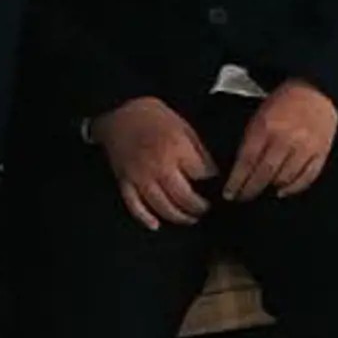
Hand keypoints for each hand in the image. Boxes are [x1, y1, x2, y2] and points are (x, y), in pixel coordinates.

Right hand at [93, 97, 218, 228]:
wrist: (120, 112)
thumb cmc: (155, 118)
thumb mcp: (185, 128)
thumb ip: (199, 151)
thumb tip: (211, 173)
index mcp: (176, 149)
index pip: (201, 174)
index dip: (211, 181)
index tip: (216, 185)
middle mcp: (158, 166)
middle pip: (183, 196)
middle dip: (198, 207)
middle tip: (205, 209)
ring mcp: (139, 176)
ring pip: (161, 205)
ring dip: (177, 217)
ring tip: (189, 219)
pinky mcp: (124, 181)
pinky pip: (134, 205)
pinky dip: (144, 218)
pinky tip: (156, 225)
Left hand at [227, 82, 337, 201]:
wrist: (317, 90)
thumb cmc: (285, 102)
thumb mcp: (259, 115)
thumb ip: (250, 140)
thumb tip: (238, 169)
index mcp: (267, 127)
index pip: (247, 161)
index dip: (237, 181)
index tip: (229, 193)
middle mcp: (287, 138)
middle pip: (264, 173)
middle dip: (250, 189)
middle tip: (242, 198)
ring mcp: (306, 146)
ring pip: (285, 178)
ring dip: (270, 188)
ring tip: (261, 193)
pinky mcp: (321, 151)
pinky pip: (307, 177)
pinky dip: (294, 188)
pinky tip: (283, 191)